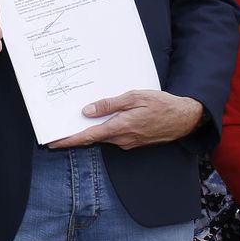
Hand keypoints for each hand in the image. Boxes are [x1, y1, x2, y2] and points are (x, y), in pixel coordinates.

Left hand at [45, 91, 204, 150]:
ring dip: (91, 132)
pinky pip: (114, 137)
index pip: (88, 137)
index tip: (54, 143)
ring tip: (76, 121)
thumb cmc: (161, 104)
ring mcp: (129, 142)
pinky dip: (104, 130)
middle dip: (76, 135)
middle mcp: (123, 139)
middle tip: (59, 128)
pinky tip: (101, 121)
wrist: (185, 118)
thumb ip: (109, 104)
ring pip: (104, 137)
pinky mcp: (134, 142)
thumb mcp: (134, 97)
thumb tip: (87, 111)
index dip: (69, 141)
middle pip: (93, 138)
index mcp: (120, 127)